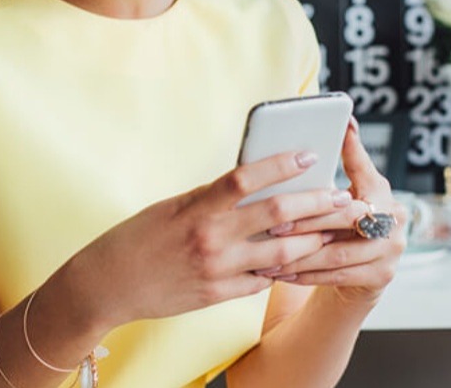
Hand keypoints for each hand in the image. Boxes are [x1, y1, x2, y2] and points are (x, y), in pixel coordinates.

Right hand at [75, 151, 351, 326]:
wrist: (107, 285)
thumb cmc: (137, 237)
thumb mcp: (173, 205)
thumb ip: (213, 197)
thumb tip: (254, 182)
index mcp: (196, 207)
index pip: (246, 177)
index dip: (281, 164)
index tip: (309, 155)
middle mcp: (210, 237)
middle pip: (277, 216)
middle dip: (317, 204)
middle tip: (343, 197)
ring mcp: (217, 270)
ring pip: (280, 254)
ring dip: (312, 240)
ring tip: (334, 230)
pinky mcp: (218, 295)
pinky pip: (261, 281)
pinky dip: (281, 269)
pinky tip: (299, 260)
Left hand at [269, 118, 406, 303]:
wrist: (361, 276)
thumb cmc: (339, 228)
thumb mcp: (338, 199)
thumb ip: (329, 177)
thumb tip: (318, 136)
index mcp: (381, 190)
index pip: (363, 168)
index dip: (351, 149)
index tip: (335, 131)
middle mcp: (394, 216)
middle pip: (346, 216)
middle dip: (306, 221)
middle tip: (273, 224)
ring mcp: (392, 249)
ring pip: (337, 252)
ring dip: (299, 255)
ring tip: (268, 256)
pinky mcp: (382, 276)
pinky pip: (337, 276)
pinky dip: (306, 275)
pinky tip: (281, 274)